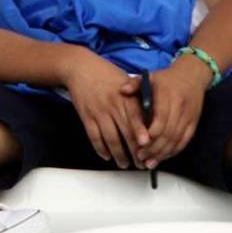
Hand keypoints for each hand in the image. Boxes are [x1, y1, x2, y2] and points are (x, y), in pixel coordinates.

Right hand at [61, 48, 147, 168]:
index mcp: (125, 96)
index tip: (147, 145)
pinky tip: (107, 156)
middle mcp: (112, 105)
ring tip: (124, 164)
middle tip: (141, 164)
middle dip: (134, 152)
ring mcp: (98, 112)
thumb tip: (151, 121)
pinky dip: (100, 149)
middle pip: (125, 133)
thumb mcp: (126, 82)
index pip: (135, 118)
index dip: (140, 132)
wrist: (81, 68)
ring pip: (110, 139)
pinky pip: (94, 137)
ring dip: (118, 155)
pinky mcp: (86, 116)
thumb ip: (137, 99)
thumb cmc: (107, 75)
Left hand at [122, 58, 208, 167]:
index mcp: (167, 95)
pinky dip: (173, 151)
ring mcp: (188, 116)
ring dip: (163, 153)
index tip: (140, 144)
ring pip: (176, 140)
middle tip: (140, 157)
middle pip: (168, 133)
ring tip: (149, 162)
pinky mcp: (193, 123)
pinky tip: (162, 157)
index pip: (160, 119)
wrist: (192, 75)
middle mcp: (180, 107)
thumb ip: (134, 83)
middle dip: (154, 148)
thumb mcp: (149, 76)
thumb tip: (122, 90)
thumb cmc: (167, 78)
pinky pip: (184, 141)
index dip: (151, 134)